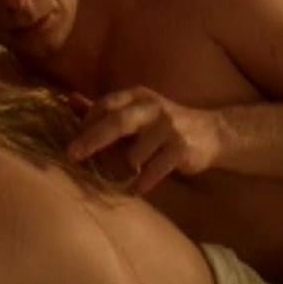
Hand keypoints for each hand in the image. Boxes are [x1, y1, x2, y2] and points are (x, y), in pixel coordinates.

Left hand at [67, 86, 219, 193]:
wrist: (213, 132)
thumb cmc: (164, 124)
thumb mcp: (136, 111)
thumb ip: (104, 109)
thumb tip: (68, 100)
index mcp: (138, 96)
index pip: (106, 104)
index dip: (87, 122)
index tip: (73, 141)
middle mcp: (153, 108)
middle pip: (117, 123)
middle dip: (91, 139)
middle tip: (71, 155)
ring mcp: (169, 128)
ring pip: (134, 154)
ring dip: (128, 166)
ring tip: (134, 168)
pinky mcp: (181, 149)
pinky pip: (153, 171)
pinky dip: (142, 182)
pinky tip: (138, 187)